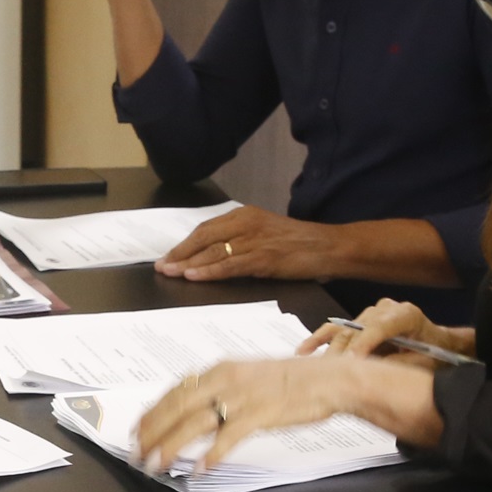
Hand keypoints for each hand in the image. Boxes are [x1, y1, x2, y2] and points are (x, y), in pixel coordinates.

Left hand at [134, 355, 442, 474]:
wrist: (330, 379)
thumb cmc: (292, 382)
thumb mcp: (248, 378)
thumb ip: (221, 392)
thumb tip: (194, 411)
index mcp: (219, 369)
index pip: (174, 392)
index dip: (152, 413)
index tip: (137, 430)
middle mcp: (224, 379)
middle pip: (176, 407)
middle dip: (152, 432)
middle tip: (137, 453)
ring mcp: (241, 396)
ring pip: (194, 423)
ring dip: (171, 446)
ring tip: (156, 464)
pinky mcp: (260, 414)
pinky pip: (228, 437)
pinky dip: (211, 453)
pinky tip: (198, 468)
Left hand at [156, 205, 346, 282]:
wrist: (329, 247)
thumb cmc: (298, 244)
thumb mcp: (265, 234)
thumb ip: (241, 240)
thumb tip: (213, 255)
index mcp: (245, 215)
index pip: (206, 228)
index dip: (185, 243)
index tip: (169, 256)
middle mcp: (246, 224)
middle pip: (204, 238)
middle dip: (180, 253)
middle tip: (162, 266)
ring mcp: (254, 240)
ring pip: (213, 251)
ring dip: (188, 263)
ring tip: (171, 273)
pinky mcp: (263, 258)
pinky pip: (229, 265)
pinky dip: (209, 271)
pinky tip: (194, 276)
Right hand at [298, 299, 476, 359]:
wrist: (439, 346)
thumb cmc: (434, 355)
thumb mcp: (422, 363)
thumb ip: (397, 365)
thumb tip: (372, 371)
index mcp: (407, 315)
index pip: (380, 326)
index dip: (364, 344)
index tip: (352, 362)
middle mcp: (387, 309)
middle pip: (359, 329)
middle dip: (344, 351)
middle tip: (330, 371)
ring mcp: (372, 313)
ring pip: (346, 329)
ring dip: (329, 347)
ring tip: (312, 363)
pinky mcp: (361, 321)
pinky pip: (338, 329)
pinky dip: (321, 338)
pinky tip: (305, 349)